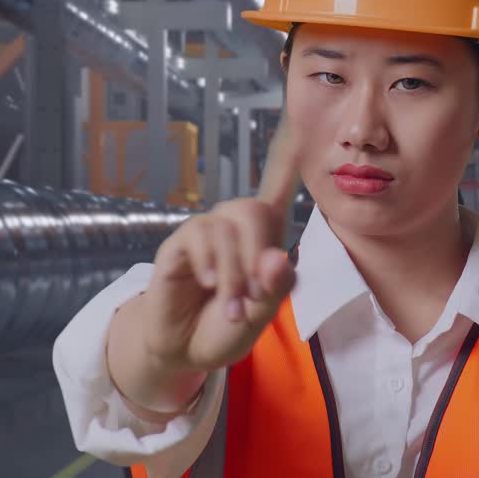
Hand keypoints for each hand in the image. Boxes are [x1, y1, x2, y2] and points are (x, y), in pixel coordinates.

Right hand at [137, 112, 301, 373]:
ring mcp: (204, 232)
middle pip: (254, 209)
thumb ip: (274, 288)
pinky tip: (210, 284)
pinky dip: (212, 263)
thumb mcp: (260, 315)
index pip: (277, 190)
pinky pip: (200, 235)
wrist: (185, 349)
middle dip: (258, 255)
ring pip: (228, 227)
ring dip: (235, 273)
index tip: (300, 127)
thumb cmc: (226, 326)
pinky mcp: (178, 244)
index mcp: (262, 238)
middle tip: (254, 297)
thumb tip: (277, 258)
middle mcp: (233, 226)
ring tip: (233, 309)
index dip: (288, 160)